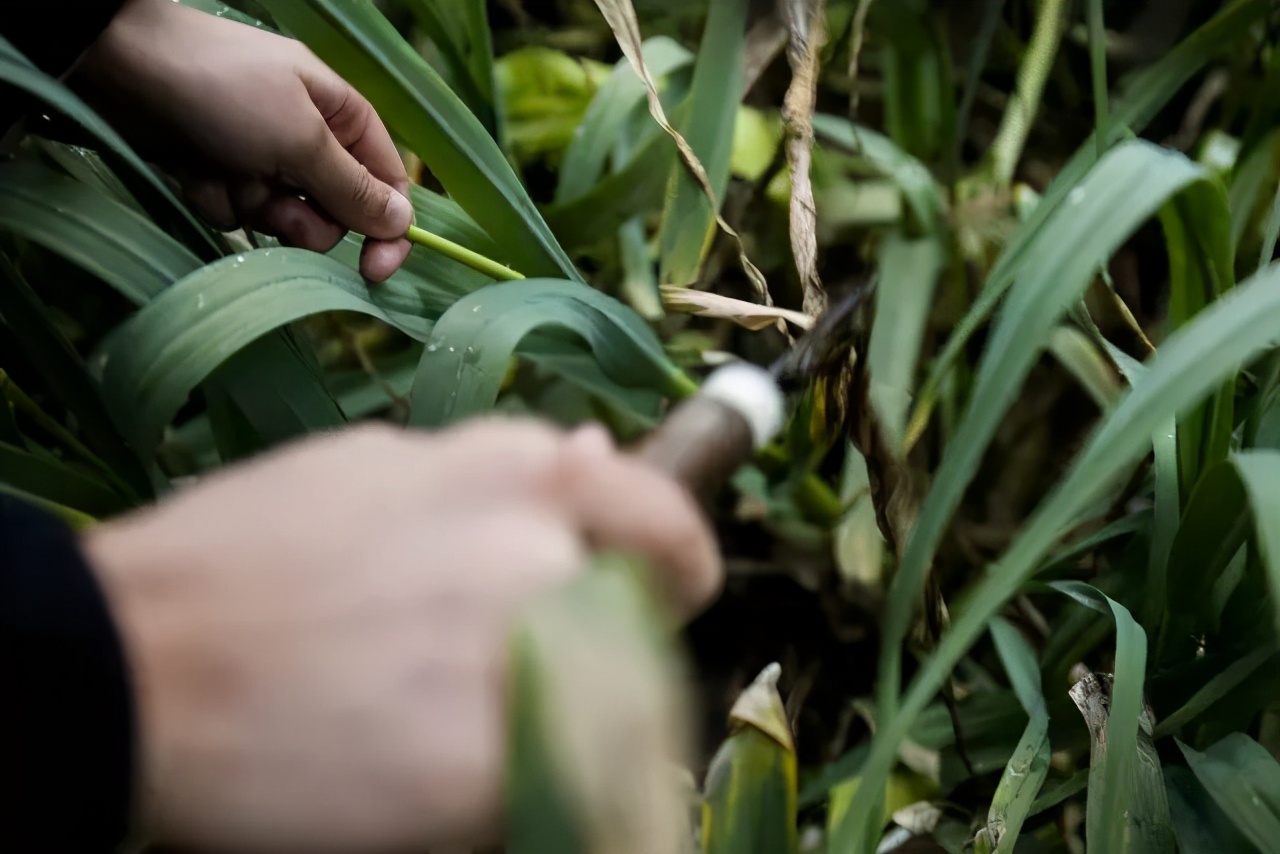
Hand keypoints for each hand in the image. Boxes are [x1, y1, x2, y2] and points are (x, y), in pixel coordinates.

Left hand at [74, 0, 412, 281]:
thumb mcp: (301, 140)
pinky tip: (194, 169)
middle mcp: (308, 137)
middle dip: (302, 218)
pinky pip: (238, 212)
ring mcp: (263, 156)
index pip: (386, 184)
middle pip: (334, 212)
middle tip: (274, 201)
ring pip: (283, 219)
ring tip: (225, 171)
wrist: (123, 65)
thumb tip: (402, 224)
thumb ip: (354, 189)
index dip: (387, 229)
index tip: (376, 270)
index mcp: (342, 116)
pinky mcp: (222, 170)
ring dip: (254, 206)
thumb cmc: (225, 90)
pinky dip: (216, 198)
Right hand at [81, 420, 719, 852]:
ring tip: (452, 723)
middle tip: (506, 676)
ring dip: (563, 725)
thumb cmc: (244, 554)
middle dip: (596, 657)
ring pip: (613, 720)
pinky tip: (432, 771)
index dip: (673, 571)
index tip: (658, 598)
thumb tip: (595, 454)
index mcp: (521, 474)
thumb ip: (502, 470)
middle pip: (641, 637)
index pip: (669, 528)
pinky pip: (550, 788)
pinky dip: (515, 787)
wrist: (133, 662)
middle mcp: (542, 557)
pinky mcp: (486, 770)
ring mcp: (521, 662)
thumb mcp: (377, 467)